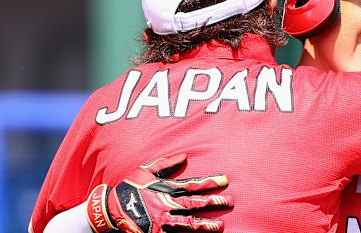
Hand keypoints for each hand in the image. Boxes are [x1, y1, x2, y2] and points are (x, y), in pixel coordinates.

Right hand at [86, 154, 232, 232]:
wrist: (109, 210)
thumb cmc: (128, 188)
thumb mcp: (145, 171)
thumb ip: (166, 164)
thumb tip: (184, 156)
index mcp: (165, 188)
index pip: (193, 184)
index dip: (210, 182)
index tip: (225, 180)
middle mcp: (166, 204)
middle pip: (195, 204)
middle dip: (214, 203)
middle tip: (231, 201)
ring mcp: (161, 221)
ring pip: (188, 223)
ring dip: (206, 225)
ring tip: (221, 226)